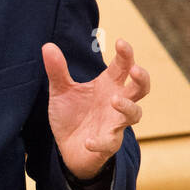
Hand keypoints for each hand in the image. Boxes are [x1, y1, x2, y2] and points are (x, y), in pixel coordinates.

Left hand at [42, 38, 148, 179]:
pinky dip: (100, 142)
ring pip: (134, 115)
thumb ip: (57, 70)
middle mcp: (116, 102)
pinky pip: (109, 143)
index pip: (123, 66)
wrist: (66, 147)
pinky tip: (88, 140)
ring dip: (127, 107)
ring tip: (114, 100)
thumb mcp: (61, 91)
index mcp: (108, 85)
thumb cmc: (72, 114)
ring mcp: (114, 123)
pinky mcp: (107, 144)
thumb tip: (47, 46)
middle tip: (135, 70)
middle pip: (140, 88)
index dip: (126, 54)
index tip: (121, 42)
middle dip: (142, 79)